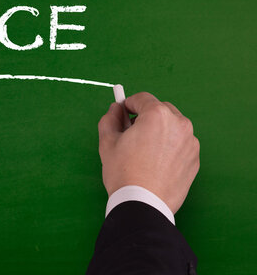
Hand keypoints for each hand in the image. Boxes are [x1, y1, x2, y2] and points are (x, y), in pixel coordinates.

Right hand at [98, 92, 199, 213]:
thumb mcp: (108, 141)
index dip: (128, 104)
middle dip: (146, 116)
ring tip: (144, 150)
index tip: (122, 113)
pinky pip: (180, 144)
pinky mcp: (195, 159)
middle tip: (131, 132)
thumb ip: (110, 118)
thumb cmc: (124, 172)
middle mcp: (179, 124)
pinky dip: (169, 146)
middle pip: (160, 110)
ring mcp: (190, 142)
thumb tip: (116, 109)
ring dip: (159, 131)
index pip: (142, 98)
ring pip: (172, 127)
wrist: (143, 204)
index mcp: (157, 115)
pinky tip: (155, 162)